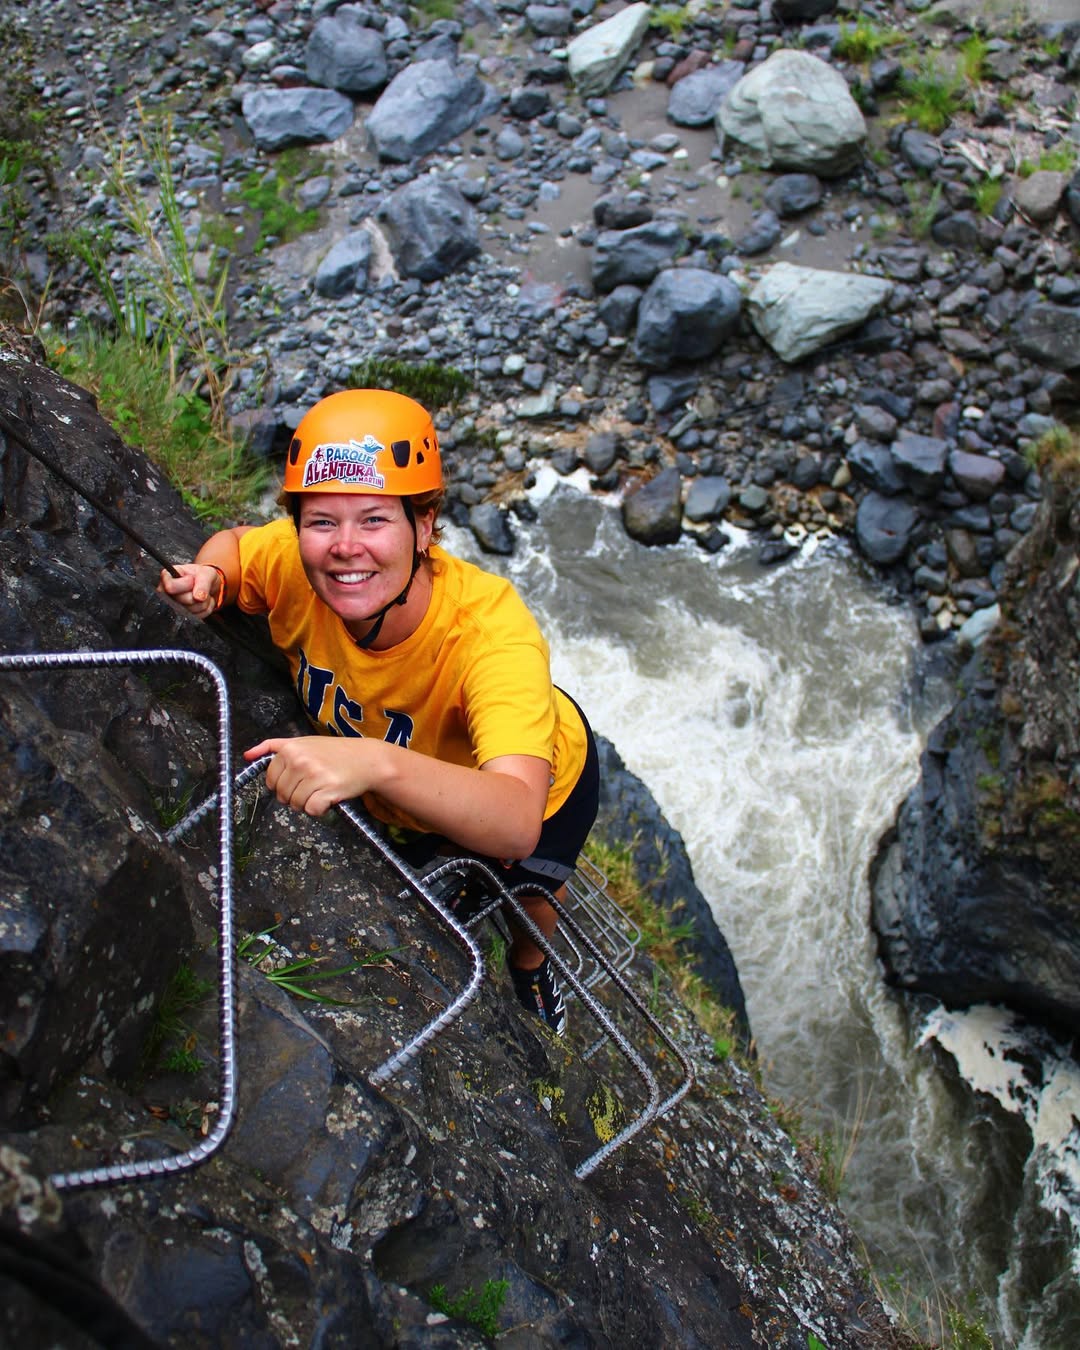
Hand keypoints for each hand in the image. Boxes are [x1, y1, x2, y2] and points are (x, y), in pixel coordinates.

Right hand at [158, 563, 221, 618]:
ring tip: (201, 594)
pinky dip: (204, 610)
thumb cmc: (202, 576)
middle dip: (197, 595)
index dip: (186, 584)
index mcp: (167, 577)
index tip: (191, 579)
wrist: (208, 585)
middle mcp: (165, 593)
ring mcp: (172, 606)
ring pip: (190, 611)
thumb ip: (203, 583)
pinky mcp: (181, 616)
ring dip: (202, 603)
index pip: (171, 587)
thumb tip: (199, 597)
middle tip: (198, 587)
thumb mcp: (205, 573)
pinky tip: (201, 602)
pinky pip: (196, 617)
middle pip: (183, 601)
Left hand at [245, 737, 379, 816]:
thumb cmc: (334, 752)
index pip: (271, 780)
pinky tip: (329, 798)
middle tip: (312, 786)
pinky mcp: (327, 790)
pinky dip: (320, 809)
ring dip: (307, 803)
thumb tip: (247, 755)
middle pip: (282, 795)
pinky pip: (311, 810)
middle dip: (294, 795)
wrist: (368, 759)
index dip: (283, 784)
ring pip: (295, 804)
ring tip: (321, 790)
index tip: (297, 780)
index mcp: (290, 749)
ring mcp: (314, 776)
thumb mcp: (303, 742)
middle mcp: (300, 761)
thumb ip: (273, 746)